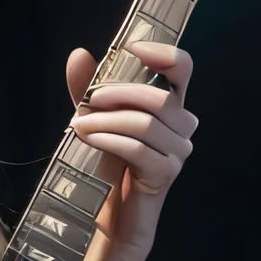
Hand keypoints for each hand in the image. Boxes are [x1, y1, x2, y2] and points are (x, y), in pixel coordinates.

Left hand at [66, 39, 196, 260]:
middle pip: (159, 98)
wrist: (112, 212)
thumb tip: (79, 54)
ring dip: (107, 122)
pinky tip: (91, 140)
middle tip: (88, 102)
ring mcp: (178, 150)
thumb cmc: (108, 161)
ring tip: (78, 126)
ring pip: (146, 125)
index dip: (164, 54)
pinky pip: (139, 149)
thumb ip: (88, 89)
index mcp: (169, 104)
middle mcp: (181, 124)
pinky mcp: (166, 173)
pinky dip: (110, 140)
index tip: (132, 49)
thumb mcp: (95, 119)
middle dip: (119, 94)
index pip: (182, 68)